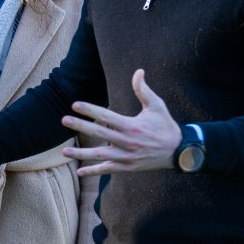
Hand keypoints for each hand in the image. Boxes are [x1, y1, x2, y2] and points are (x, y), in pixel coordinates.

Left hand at [61, 69, 180, 175]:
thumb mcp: (157, 106)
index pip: (106, 116)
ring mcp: (126, 156)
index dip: (90, 110)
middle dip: (80, 126)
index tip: (75, 105)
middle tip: (64, 120)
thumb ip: (144, 90)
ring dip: (81, 153)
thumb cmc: (166, 126)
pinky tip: (80, 172)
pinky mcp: (127, 167)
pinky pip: (108, 169)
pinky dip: (94, 171)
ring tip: (64, 151)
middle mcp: (127, 142)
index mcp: (132, 126)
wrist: (180, 152)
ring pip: (99, 155)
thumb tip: (138, 71)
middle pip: (99, 133)